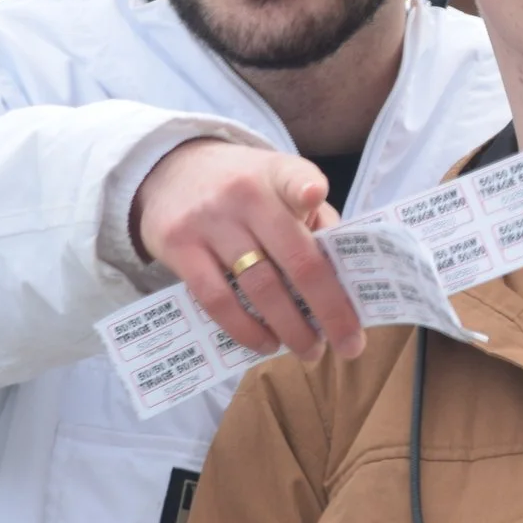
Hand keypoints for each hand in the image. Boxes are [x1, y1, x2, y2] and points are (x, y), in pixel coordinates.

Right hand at [130, 138, 363, 359]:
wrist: (173, 171)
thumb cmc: (244, 187)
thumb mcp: (280, 183)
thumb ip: (314, 219)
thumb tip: (347, 278)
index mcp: (277, 174)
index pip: (293, 177)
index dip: (305, 188)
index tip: (313, 196)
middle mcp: (244, 194)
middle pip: (295, 258)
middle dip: (328, 308)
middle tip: (349, 344)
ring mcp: (209, 222)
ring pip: (259, 286)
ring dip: (291, 328)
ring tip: (309, 350)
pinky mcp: (179, 247)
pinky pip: (217, 300)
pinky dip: (246, 329)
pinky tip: (265, 343)